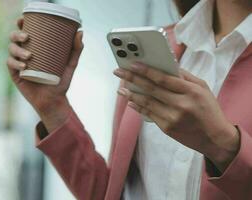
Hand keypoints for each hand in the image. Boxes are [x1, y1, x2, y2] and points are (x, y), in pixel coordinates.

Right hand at [7, 18, 83, 131]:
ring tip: (29, 56)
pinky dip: (15, 63)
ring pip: (11, 50)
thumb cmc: (60, 82)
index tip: (23, 19)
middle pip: (14, 38)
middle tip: (27, 37)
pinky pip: (10, 65)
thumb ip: (76, 50)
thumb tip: (80, 32)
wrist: (54, 101)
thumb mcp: (70, 64)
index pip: (24, 32)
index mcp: (34, 48)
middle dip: (17, 34)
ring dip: (17, 50)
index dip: (21, 24)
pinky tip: (23, 66)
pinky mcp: (15, 75)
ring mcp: (18, 64)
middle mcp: (24, 54)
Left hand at [113, 63, 239, 171]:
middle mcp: (180, 104)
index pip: (163, 78)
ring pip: (147, 102)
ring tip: (120, 88)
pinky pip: (148, 114)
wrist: (215, 138)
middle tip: (118, 72)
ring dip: (131, 94)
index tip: (132, 64)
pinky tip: (131, 101)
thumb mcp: (203, 88)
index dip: (145, 70)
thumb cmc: (209, 110)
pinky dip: (138, 106)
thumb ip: (184, 77)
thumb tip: (165, 66)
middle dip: (132, 78)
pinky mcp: (167, 128)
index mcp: (190, 91)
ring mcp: (172, 117)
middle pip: (151, 89)